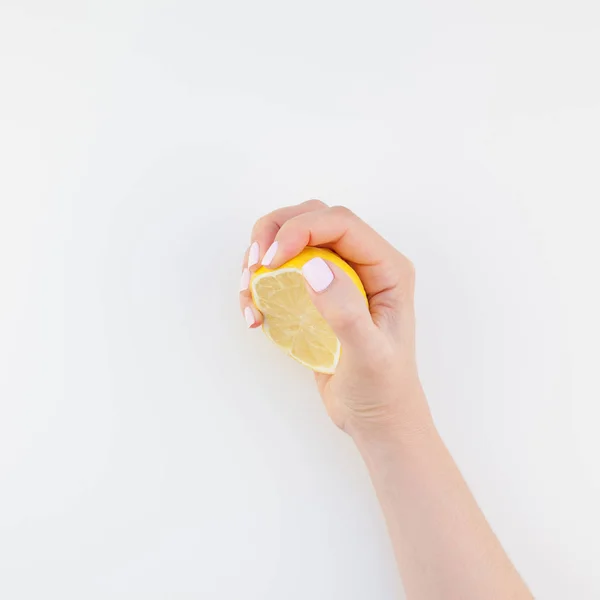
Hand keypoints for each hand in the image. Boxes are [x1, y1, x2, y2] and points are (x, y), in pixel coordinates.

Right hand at [240, 200, 431, 438]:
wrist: (376, 418)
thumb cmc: (382, 390)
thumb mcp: (368, 356)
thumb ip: (344, 312)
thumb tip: (312, 266)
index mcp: (386, 268)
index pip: (340, 223)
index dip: (300, 230)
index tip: (271, 261)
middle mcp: (363, 264)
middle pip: (313, 217)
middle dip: (275, 233)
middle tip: (253, 267)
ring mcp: (338, 277)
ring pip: (293, 238)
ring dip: (261, 256)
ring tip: (248, 293)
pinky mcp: (317, 295)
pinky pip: (283, 269)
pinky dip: (260, 283)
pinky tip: (254, 314)